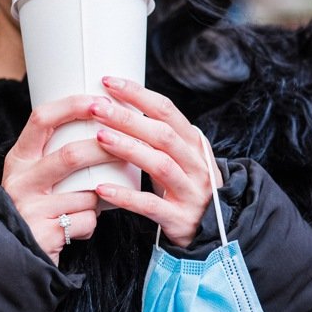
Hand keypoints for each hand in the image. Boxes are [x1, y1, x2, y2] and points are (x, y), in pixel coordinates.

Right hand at [2, 94, 109, 263]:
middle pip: (71, 155)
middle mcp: (19, 180)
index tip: (101, 100)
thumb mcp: (37, 177)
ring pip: (85, 193)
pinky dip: (92, 223)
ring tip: (100, 199)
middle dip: (107, 149)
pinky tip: (82, 226)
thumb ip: (58, 156)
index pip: (41, 119)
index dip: (72, 105)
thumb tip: (108, 129)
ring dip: (101, 196)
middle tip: (133, 146)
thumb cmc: (38, 208)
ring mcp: (29, 207)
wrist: (14, 256)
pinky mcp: (43, 233)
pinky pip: (84, 222)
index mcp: (19, 159)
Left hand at [88, 77, 222, 247]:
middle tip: (96, 107)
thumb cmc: (187, 188)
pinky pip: (150, 205)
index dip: (138, 94)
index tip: (109, 82)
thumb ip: (160, 137)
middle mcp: (196, 164)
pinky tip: (101, 189)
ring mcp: (190, 191)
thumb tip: (119, 107)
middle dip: (128, 117)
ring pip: (160, 164)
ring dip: (128, 148)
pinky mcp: (179, 218)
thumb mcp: (182, 158)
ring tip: (99, 137)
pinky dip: (125, 196)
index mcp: (194, 144)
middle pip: (162, 134)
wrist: (215, 230)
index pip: (167, 111)